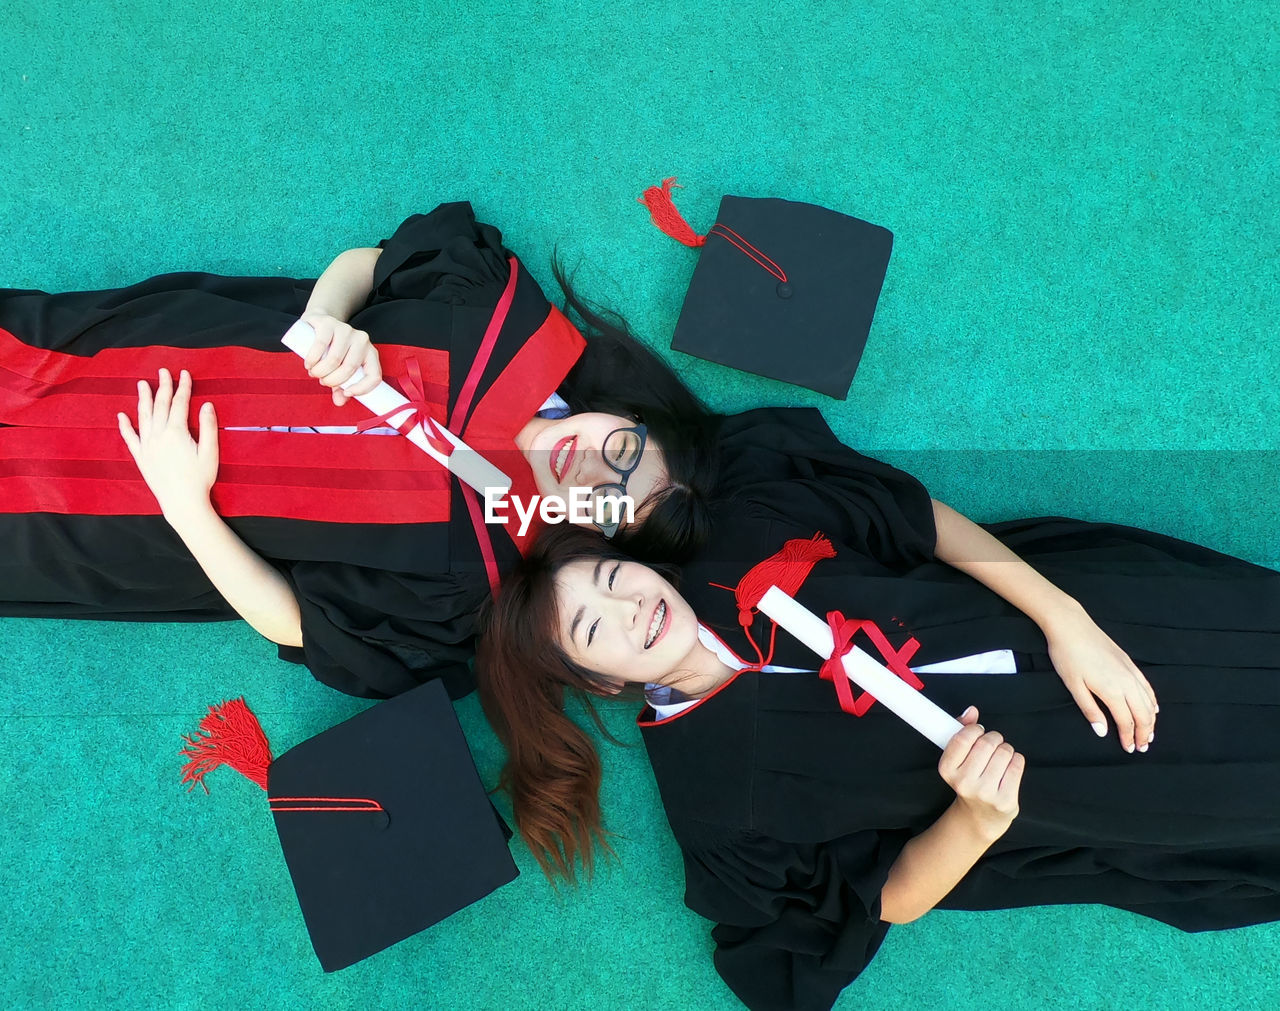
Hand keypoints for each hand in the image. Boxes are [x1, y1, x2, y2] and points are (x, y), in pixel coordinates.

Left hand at [118, 368, 218, 523]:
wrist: (183, 502)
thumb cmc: (200, 478)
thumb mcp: (210, 452)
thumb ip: (208, 426)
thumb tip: (206, 404)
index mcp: (176, 432)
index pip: (179, 403)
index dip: (183, 387)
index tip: (184, 373)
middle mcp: (158, 435)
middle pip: (160, 405)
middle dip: (163, 387)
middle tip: (163, 372)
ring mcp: (147, 446)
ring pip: (143, 416)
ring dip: (143, 399)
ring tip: (142, 384)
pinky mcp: (141, 457)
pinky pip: (130, 438)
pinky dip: (125, 426)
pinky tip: (121, 416)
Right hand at [299, 312, 381, 404]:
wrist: (319, 324)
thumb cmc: (332, 350)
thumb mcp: (338, 370)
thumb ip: (340, 387)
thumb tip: (340, 402)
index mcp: (370, 354)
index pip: (374, 376)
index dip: (362, 389)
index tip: (346, 393)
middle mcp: (362, 340)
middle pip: (349, 368)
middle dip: (332, 380)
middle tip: (321, 380)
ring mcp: (346, 330)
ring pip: (334, 359)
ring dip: (320, 372)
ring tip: (314, 372)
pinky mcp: (329, 323)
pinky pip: (321, 344)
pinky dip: (313, 359)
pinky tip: (308, 364)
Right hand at [938, 707, 1023, 840]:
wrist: (980, 816)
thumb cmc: (969, 779)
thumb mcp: (958, 759)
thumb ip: (962, 730)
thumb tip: (971, 711)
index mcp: (947, 770)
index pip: (963, 738)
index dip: (974, 730)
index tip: (978, 732)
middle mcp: (964, 783)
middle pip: (987, 743)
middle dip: (993, 738)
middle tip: (992, 745)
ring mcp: (986, 793)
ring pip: (1005, 752)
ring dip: (1005, 749)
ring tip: (1000, 757)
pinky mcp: (1006, 800)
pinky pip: (1018, 764)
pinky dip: (1016, 760)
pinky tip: (1009, 767)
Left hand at [1044, 607, 1157, 753]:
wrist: (1071, 625)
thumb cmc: (1067, 656)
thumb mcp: (1073, 686)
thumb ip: (1090, 710)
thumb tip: (1103, 732)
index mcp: (1112, 691)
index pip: (1126, 721)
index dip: (1129, 737)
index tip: (1129, 749)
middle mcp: (1127, 682)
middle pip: (1143, 714)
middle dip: (1145, 732)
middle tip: (1143, 747)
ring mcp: (1130, 671)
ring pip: (1148, 701)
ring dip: (1151, 719)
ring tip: (1150, 733)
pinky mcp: (1130, 663)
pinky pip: (1147, 686)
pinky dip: (1153, 701)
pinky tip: (1153, 708)